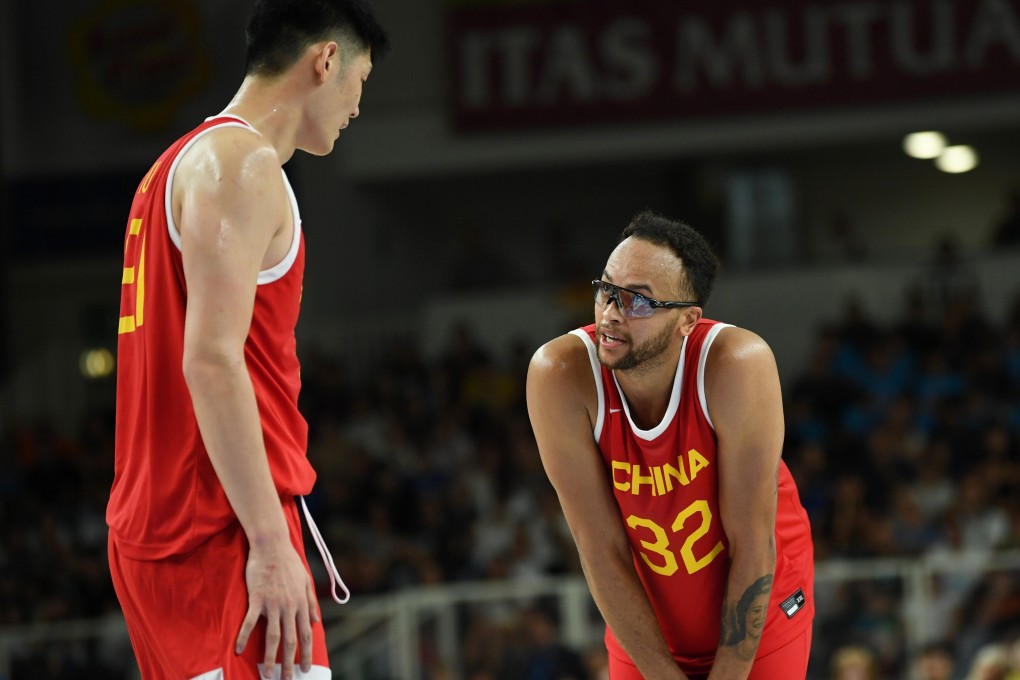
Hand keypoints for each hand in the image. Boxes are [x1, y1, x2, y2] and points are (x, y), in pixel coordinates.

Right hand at [235, 542, 319, 678]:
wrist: (272, 545)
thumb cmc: (289, 562)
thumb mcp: (306, 580)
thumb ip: (311, 602)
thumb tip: (317, 620)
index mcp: (301, 604)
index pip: (305, 635)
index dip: (306, 654)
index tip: (305, 669)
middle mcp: (289, 607)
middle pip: (290, 641)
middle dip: (288, 664)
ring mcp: (273, 604)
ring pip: (272, 637)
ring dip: (269, 659)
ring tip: (267, 675)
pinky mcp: (257, 599)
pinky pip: (250, 622)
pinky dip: (245, 637)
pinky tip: (240, 650)